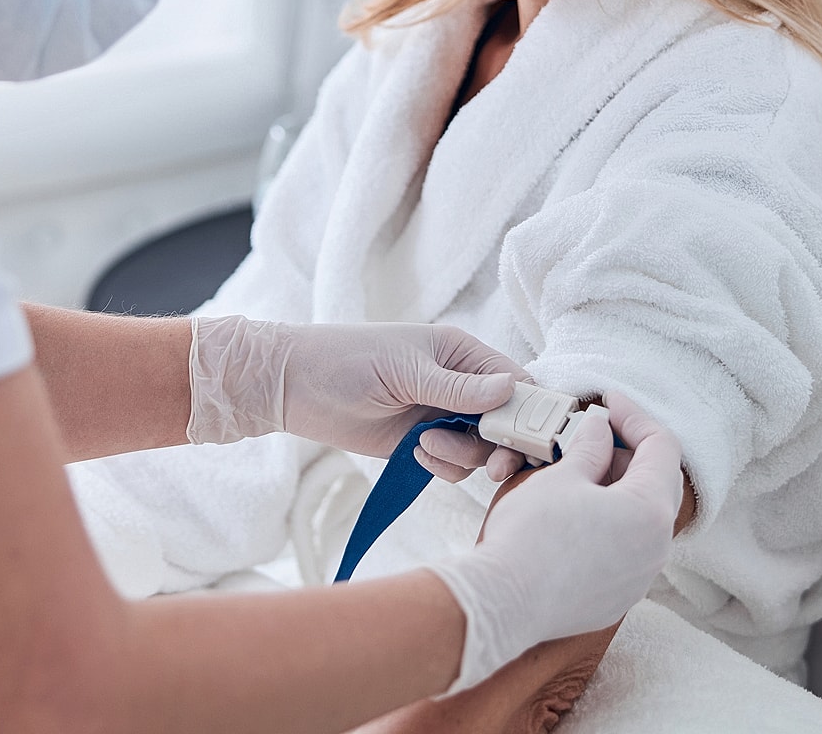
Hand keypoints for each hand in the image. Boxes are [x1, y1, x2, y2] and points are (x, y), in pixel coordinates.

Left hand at [185, 315, 524, 466]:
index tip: (524, 440)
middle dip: (501, 445)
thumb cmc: (345, 360)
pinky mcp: (421, 443)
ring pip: (480, 448)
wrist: (293, 386)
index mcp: (462, 354)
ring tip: (424, 445)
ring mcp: (441, 416)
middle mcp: (459, 385)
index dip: (528, 413)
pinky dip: (443, 466)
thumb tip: (509, 391)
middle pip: (506, 423)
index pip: (517, 383)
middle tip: (492, 467)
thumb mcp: (404, 370)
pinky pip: (453, 464)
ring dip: (462, 455)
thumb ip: (458, 389)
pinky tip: (415, 454)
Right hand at [424, 394, 682, 691]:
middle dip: (625, 454)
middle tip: (590, 436)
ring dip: (616, 490)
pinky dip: (609, 524)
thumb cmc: (531, 537)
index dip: (634, 417)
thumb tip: (601, 430)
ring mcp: (639, 578)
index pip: (661, 447)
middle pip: (655, 484)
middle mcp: (657, 548)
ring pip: (640, 519)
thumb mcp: (561, 477)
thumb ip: (590, 448)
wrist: (501, 603)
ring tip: (577, 473)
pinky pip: (625, 550)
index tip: (608, 402)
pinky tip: (574, 514)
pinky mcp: (618, 598)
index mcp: (650, 511)